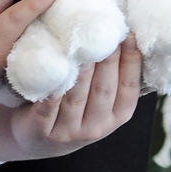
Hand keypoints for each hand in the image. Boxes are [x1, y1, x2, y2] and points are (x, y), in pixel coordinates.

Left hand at [8, 37, 141, 157]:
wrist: (39, 138)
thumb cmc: (75, 108)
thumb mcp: (99, 100)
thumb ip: (111, 75)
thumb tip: (125, 35)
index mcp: (116, 116)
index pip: (129, 88)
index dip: (131, 62)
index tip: (129, 35)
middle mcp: (97, 127)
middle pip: (104, 90)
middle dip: (106, 60)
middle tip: (104, 32)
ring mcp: (70, 132)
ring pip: (76, 98)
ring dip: (80, 73)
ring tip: (80, 47)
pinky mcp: (43, 131)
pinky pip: (48, 110)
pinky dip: (51, 95)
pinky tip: (54, 77)